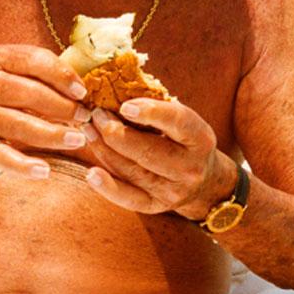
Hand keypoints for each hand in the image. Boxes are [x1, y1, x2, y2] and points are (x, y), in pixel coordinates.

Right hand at [0, 44, 90, 178]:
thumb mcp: (5, 68)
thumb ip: (37, 71)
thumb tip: (81, 87)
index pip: (33, 61)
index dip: (62, 75)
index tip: (82, 91)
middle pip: (29, 94)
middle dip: (62, 107)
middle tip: (85, 118)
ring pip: (19, 125)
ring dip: (52, 134)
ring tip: (77, 140)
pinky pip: (1, 155)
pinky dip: (23, 166)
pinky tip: (44, 171)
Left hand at [85, 98, 234, 216]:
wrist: (206, 184)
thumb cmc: (185, 142)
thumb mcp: (184, 123)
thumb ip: (158, 108)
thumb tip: (118, 87)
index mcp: (200, 138)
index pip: (177, 123)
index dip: (152, 113)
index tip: (125, 105)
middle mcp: (189, 167)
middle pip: (148, 151)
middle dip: (115, 132)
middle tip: (95, 114)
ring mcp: (173, 190)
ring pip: (132, 170)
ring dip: (104, 149)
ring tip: (88, 130)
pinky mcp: (156, 206)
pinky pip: (129, 199)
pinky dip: (108, 188)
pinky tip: (91, 174)